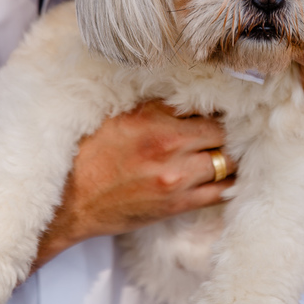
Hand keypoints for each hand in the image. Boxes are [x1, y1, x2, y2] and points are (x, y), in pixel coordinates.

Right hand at [41, 100, 234, 254]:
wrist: (69, 203)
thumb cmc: (89, 155)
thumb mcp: (120, 117)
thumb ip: (159, 107)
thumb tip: (193, 98)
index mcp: (154, 118)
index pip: (207, 106)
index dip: (218, 107)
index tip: (223, 108)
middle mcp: (170, 146)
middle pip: (223, 133)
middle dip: (229, 130)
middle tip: (234, 129)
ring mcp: (177, 178)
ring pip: (228, 162)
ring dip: (231, 156)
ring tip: (231, 152)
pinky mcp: (178, 204)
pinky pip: (221, 193)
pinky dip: (229, 183)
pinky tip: (230, 177)